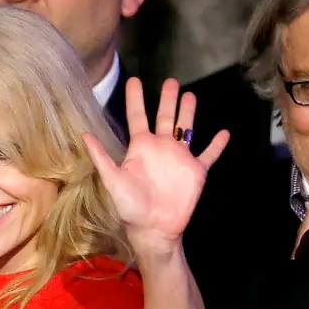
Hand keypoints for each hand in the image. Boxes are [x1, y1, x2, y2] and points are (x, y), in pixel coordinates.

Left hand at [84, 78, 229, 259]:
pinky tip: (225, 132)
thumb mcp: (112, 180)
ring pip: (186, 128)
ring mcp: (180, 158)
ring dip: (188, 113)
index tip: (134, 80)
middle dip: (168, 98)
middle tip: (171, 80)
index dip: (135, 99)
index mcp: (141, 147)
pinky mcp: (196, 171)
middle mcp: (161, 148)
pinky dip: (217, 144)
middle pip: (164, 116)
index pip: (137, 116)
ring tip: (190, 95)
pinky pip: (209, 154)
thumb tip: (84, 134)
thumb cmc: (130, 206)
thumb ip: (101, 156)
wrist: (153, 228)